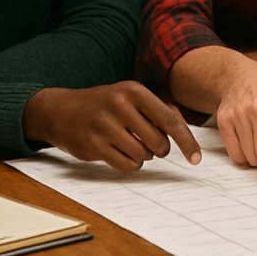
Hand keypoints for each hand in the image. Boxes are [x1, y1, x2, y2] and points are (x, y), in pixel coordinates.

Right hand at [23, 82, 200, 171]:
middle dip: (159, 149)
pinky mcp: (94, 145)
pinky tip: (119, 153)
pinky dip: (129, 164)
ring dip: (142, 156)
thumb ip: (156, 111)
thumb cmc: (103, 104)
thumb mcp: (128, 96)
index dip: (187, 141)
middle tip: (148, 143)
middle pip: (159, 143)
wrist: (60, 110)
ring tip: (130, 144)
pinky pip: (126, 165)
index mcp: (133, 90)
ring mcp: (105, 125)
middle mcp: (119, 105)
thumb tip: (185, 135)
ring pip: (143, 156)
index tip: (196, 158)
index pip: (170, 120)